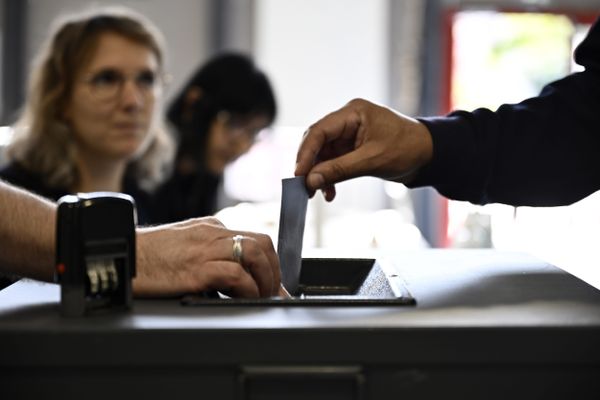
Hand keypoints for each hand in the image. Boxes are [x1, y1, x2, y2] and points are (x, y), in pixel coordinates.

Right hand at [133, 217, 279, 297]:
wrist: (118, 256)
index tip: (272, 281)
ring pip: (254, 253)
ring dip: (265, 278)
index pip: (253, 238)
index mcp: (210, 227)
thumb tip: (233, 277)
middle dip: (273, 269)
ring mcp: (204, 248)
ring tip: (262, 296)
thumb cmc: (146, 258)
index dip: (269, 262)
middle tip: (273, 291)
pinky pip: (234, 273)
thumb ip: (208, 253)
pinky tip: (245, 298)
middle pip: (261, 243)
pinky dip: (247, 287)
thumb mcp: (183, 246)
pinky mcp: (195, 268)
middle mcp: (211, 233)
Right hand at [295, 98, 432, 200]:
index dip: (306, 153)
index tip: (299, 174)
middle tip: (304, 186)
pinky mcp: (352, 147)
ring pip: (323, 154)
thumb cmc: (407, 148)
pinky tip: (331, 191)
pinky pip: (333, 162)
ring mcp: (349, 134)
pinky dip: (330, 176)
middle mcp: (348, 120)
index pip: (319, 131)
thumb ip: (339, 170)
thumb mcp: (372, 161)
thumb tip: (311, 180)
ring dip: (320, 174)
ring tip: (318, 193)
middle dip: (311, 165)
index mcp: (353, 112)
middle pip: (317, 142)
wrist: (429, 155)